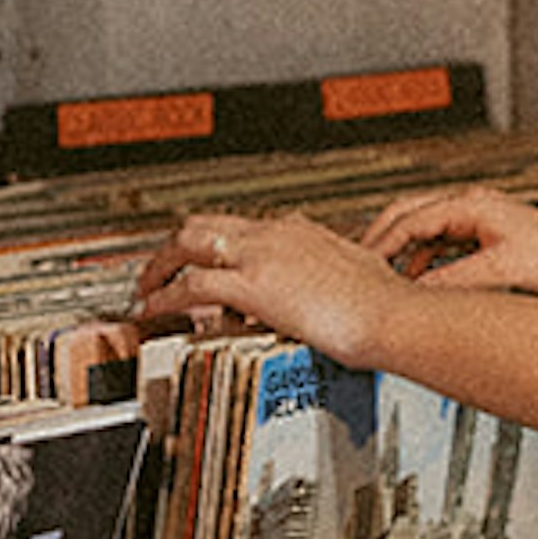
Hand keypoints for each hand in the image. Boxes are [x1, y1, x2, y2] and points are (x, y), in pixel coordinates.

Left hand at [131, 205, 396, 356]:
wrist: (390, 314)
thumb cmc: (385, 304)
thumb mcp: (356, 279)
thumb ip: (331, 281)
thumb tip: (326, 298)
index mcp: (300, 231)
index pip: (245, 229)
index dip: (218, 245)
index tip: (210, 261)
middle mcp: (275, 234)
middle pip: (206, 224)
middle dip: (177, 245)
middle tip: (162, 268)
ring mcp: (260, 255)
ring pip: (189, 243)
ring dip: (160, 265)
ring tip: (147, 288)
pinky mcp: (251, 284)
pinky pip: (191, 285)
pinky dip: (164, 296)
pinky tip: (153, 310)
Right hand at [361, 182, 537, 302]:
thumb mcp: (497, 272)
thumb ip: (453, 282)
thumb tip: (417, 295)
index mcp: (474, 205)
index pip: (412, 219)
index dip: (383, 244)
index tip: (364, 264)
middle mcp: (475, 206)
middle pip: (412, 214)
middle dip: (385, 239)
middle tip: (361, 264)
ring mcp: (480, 219)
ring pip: (426, 229)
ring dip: (405, 251)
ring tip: (386, 276)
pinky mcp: (487, 236)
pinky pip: (442, 242)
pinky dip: (425, 259)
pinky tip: (421, 280)